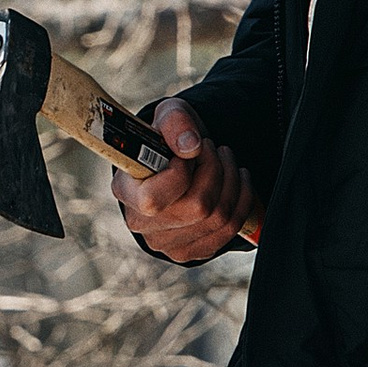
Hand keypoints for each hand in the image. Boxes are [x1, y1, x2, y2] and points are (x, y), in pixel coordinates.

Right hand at [117, 98, 262, 263]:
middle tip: (214, 149)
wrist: (175, 161)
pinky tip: (236, 179)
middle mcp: (141, 223)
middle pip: (198, 208)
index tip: (186, 153)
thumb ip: (176, 122)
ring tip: (226, 159)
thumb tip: (191, 147)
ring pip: (219, 217)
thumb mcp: (168, 116)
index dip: (180, 173)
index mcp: (126, 190)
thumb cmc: (167, 139)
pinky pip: (229, 229)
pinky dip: (242, 199)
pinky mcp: (189, 250)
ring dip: (232, 181)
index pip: (154, 199)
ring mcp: (165, 242)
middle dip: (216, 170)